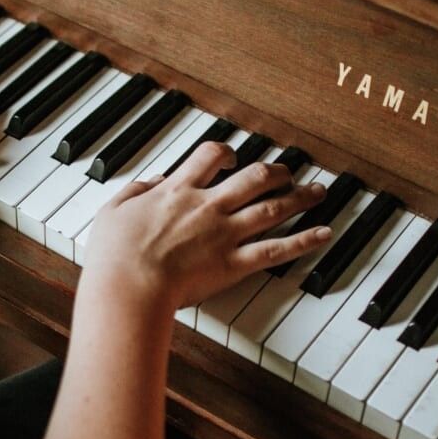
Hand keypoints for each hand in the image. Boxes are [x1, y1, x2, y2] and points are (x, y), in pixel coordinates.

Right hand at [82, 141, 331, 311]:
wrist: (128, 285)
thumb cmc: (114, 254)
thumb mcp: (113, 210)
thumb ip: (137, 191)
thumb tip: (153, 181)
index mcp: (178, 191)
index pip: (209, 157)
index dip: (225, 153)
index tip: (230, 158)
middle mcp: (208, 206)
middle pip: (253, 178)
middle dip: (274, 171)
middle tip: (286, 171)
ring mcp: (224, 234)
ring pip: (272, 208)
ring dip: (299, 197)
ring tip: (317, 191)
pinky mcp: (234, 263)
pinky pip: (277, 249)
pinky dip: (304, 240)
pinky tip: (323, 233)